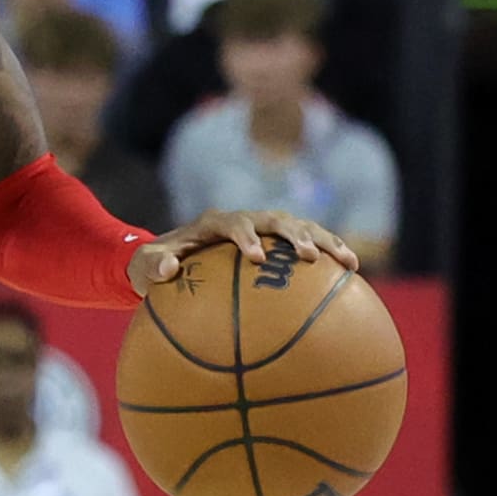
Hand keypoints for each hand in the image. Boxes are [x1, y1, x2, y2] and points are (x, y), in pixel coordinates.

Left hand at [129, 209, 356, 292]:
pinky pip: (307, 246)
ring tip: (349, 264)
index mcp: (214, 223)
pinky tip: (352, 276)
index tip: (255, 257)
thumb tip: (167, 267)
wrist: (169, 259)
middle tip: (308, 257)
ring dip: (325, 242)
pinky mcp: (277, 244)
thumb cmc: (154, 267)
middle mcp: (244, 220)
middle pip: (276, 219)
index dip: (245, 236)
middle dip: (295, 235)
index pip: (234, 223)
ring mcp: (264, 230)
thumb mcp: (143, 268)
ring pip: (301, 228)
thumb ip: (151, 266)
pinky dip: (329, 256)